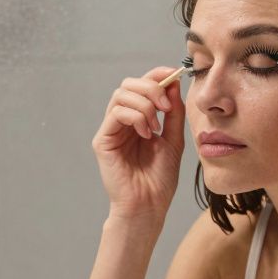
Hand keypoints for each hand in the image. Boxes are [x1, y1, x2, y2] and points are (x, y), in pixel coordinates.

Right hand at [92, 66, 185, 221]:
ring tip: (155, 127)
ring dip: (144, 104)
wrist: (149, 204)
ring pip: (121, 94)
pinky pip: (116, 113)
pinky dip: (135, 117)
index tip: (174, 75)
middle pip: (128, 84)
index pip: (142, 85)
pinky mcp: (103, 140)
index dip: (156, 74)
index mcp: (138, 119)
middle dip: (150, 87)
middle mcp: (122, 121)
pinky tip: (146, 134)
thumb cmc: (160, 178)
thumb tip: (172, 83)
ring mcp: (111, 130)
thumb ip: (173, 112)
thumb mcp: (173, 138)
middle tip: (166, 106)